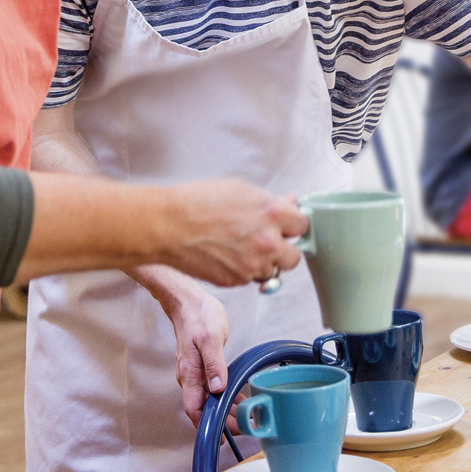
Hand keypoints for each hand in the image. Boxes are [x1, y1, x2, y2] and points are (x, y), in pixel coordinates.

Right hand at [158, 180, 306, 286]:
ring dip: (263, 262)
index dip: (292, 225)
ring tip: (241, 247)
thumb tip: (287, 202)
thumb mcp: (239, 190)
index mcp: (273, 214)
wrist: (168, 226)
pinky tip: (228, 255)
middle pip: (294, 256)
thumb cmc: (197, 203)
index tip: (286, 225)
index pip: (302, 225)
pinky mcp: (237, 281)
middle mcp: (268, 242)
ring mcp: (253, 265)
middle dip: (283, 249)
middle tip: (268, 240)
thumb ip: (269, 200)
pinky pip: (250, 279)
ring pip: (272, 270)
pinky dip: (244, 271)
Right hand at [166, 284, 232, 426]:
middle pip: (202, 409)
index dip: (208, 424)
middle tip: (243, 427)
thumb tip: (218, 389)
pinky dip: (224, 397)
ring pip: (208, 400)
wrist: (189, 302)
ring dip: (224, 411)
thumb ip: (214, 364)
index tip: (225, 434)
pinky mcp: (202, 367)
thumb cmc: (198, 316)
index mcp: (190, 373)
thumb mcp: (211, 338)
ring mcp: (195, 373)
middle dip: (221, 422)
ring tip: (244, 418)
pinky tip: (237, 399)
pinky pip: (212, 389)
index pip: (194, 409)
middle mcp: (190, 377)